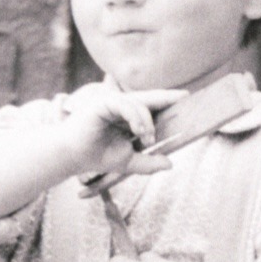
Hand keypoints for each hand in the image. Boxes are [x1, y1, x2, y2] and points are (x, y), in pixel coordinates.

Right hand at [61, 84, 186, 181]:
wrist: (74, 157)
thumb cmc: (97, 155)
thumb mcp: (128, 161)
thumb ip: (148, 162)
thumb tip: (170, 164)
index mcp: (129, 117)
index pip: (152, 107)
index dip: (168, 102)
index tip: (187, 99)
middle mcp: (123, 106)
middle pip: (150, 99)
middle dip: (167, 98)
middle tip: (185, 97)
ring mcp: (113, 103)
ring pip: (139, 104)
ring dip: (147, 121)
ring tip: (147, 138)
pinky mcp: (103, 102)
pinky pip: (125, 104)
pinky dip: (135, 116)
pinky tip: (140, 130)